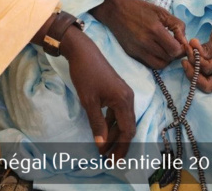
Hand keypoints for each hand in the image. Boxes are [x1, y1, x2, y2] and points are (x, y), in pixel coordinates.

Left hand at [60, 25, 135, 158]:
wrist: (83, 52)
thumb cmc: (85, 74)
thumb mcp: (89, 101)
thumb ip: (97, 124)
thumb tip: (101, 145)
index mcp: (124, 101)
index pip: (127, 131)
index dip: (120, 147)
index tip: (111, 161)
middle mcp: (128, 98)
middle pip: (127, 128)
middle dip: (119, 145)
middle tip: (109, 160)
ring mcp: (124, 94)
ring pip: (122, 121)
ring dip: (114, 136)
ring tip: (104, 150)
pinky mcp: (117, 91)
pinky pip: (118, 113)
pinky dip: (111, 124)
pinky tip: (103, 133)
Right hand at [90, 0, 186, 68]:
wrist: (114, 11)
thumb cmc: (139, 8)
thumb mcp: (161, 11)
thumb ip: (177, 25)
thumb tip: (184, 39)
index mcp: (154, 30)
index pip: (175, 50)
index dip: (181, 48)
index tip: (180, 42)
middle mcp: (145, 43)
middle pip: (169, 58)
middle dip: (174, 53)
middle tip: (173, 44)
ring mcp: (137, 50)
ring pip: (160, 64)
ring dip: (166, 59)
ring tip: (165, 49)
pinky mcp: (132, 54)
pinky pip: (149, 64)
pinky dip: (156, 60)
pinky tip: (155, 50)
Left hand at [181, 19, 211, 92]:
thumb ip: (207, 48)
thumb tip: (193, 51)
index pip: (209, 69)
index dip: (196, 61)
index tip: (189, 48)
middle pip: (208, 85)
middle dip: (193, 75)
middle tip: (184, 62)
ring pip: (203, 83)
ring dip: (192, 72)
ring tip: (185, 58)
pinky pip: (203, 77)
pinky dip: (194, 70)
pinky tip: (189, 60)